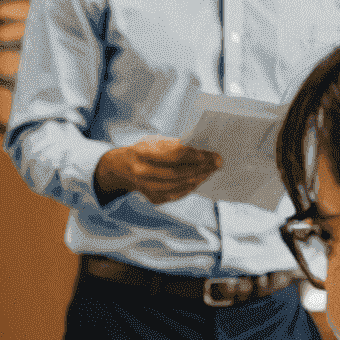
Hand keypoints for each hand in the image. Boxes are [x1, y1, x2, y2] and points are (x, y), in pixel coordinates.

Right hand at [94, 139, 221, 204]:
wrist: (122, 168)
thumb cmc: (143, 151)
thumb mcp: (154, 141)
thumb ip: (174, 145)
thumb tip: (201, 151)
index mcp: (142, 153)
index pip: (175, 155)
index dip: (196, 156)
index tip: (213, 155)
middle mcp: (143, 172)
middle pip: (179, 172)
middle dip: (202, 168)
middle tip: (218, 163)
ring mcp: (147, 188)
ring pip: (180, 185)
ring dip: (199, 178)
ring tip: (212, 171)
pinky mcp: (154, 198)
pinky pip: (177, 194)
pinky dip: (191, 187)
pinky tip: (200, 180)